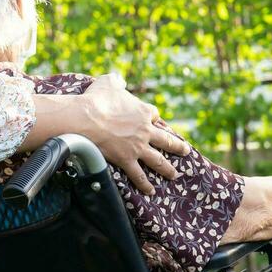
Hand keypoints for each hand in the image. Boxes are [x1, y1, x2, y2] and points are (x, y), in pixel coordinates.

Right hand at [82, 74, 190, 194]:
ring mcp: (137, 147)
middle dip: (177, 146)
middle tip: (185, 151)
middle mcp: (145, 130)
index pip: (154, 115)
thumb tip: (119, 80)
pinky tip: (150, 191)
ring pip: (158, 160)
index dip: (153, 118)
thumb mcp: (108, 82)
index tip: (153, 120)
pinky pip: (138, 174)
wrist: (86, 118)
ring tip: (174, 175)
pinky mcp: (127, 160)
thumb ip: (116, 80)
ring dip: (167, 168)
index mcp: (143, 111)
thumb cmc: (96, 99)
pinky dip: (145, 184)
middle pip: (165, 139)